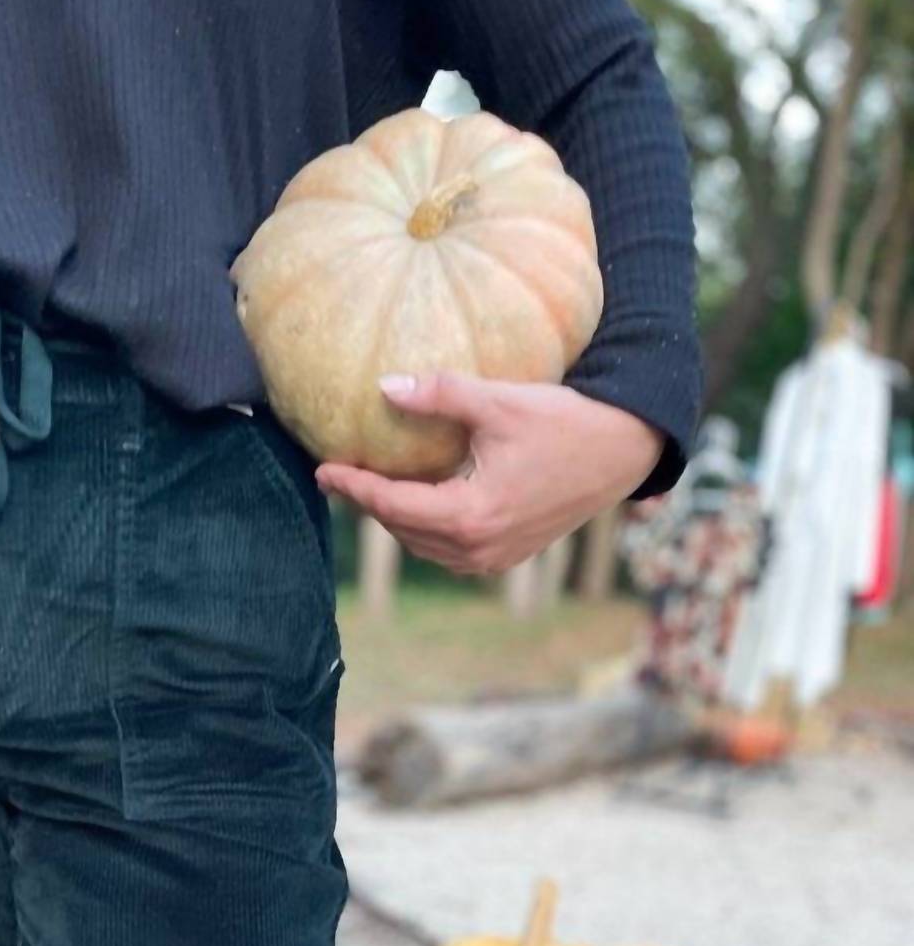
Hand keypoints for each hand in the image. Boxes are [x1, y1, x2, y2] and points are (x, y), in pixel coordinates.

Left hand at [316, 374, 664, 576]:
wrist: (623, 451)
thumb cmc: (563, 421)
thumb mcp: (499, 402)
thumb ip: (440, 395)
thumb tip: (384, 387)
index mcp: (470, 515)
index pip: (392, 504)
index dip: (355, 486)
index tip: (324, 470)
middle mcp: (477, 548)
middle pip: (402, 529)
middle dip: (369, 503)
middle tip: (340, 476)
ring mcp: (493, 558)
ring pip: (424, 545)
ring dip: (396, 519)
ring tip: (371, 488)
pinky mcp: (507, 557)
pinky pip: (449, 550)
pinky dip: (426, 529)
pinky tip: (416, 502)